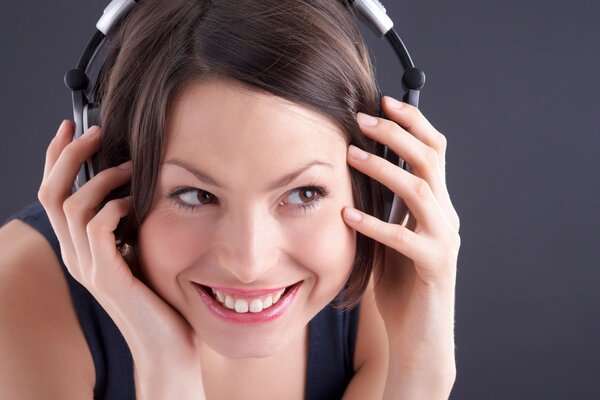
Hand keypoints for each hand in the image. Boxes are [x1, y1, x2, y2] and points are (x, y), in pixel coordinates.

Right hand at [37, 121, 205, 398]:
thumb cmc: (159, 295)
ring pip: (71, 205)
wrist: (166, 343)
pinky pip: (98, 227)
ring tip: (130, 168)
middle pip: (50, 194)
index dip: (56, 159)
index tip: (70, 128)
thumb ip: (126, 223)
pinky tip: (135, 203)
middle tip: (94, 132)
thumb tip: (134, 183)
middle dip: (69, 155)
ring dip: (101, 178)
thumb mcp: (138, 249)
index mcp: (80, 249)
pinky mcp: (107, 276)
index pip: (53, 196)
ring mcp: (88, 268)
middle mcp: (75, 256)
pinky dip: (115, 206)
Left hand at [342, 97, 459, 393]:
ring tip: (351, 154)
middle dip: (397, 134)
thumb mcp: (390, 233)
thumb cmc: (399, 282)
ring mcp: (443, 241)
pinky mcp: (434, 267)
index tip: (382, 100)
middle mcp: (446, 217)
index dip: (412, 121)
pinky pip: (404, 239)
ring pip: (420, 191)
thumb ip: (385, 204)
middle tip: (363, 118)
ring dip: (385, 169)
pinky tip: (348, 215)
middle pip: (430, 160)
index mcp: (436, 205)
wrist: (417, 333)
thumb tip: (357, 165)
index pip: (433, 151)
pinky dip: (375, 224)